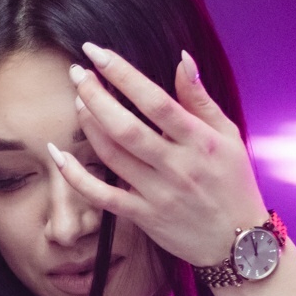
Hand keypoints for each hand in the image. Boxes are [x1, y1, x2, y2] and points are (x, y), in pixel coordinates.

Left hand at [50, 42, 268, 269]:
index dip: (123, 74)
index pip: (155, 101)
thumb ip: (201, 98)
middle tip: (76, 72)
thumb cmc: (233, 183)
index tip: (97, 52)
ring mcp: (159, 193)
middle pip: (126, 127)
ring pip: (112, 156)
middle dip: (95, 96)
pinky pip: (103, 196)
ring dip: (88, 125)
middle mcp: (177, 166)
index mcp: (200, 141)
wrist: (237, 243)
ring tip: (77, 101)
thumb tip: (182, 58)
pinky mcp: (144, 217)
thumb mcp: (228, 135)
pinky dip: (76, 177)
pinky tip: (57, 155)